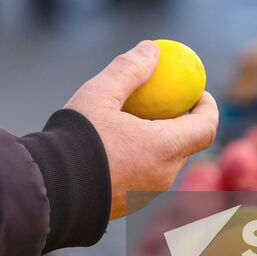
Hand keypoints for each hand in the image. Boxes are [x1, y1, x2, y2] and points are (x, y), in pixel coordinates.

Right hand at [65, 40, 218, 220]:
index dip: (208, 108)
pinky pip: (145, 177)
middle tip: (167, 103)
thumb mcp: (100, 94)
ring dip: (161, 141)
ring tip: (136, 121)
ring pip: (165, 163)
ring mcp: (145, 194)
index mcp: (163, 148)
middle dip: (183, 122)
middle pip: (187, 146)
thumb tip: (152, 49)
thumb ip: (129, 69)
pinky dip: (142, 158)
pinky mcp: (127, 206)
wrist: (48, 189)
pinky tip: (116, 145)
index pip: (206, 128)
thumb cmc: (75, 139)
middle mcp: (162, 175)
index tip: (196, 92)